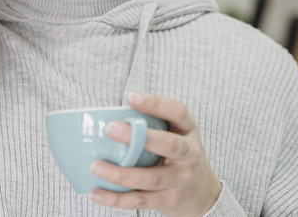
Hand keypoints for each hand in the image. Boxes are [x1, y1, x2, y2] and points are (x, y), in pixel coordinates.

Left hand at [89, 92, 221, 216]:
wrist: (202, 192)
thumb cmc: (178, 155)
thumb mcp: (176, 134)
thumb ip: (152, 125)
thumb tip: (107, 117)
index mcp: (188, 130)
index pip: (177, 112)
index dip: (155, 104)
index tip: (131, 97)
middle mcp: (189, 154)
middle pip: (168, 145)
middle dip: (139, 137)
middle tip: (110, 128)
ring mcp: (180, 179)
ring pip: (151, 178)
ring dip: (121, 174)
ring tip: (96, 166)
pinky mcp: (169, 200)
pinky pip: (140, 201)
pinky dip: (116, 198)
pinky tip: (97, 193)